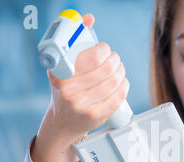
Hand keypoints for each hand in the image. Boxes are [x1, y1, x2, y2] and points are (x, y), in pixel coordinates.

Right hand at [32, 14, 129, 161]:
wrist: (64, 121)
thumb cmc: (66, 88)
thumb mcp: (64, 65)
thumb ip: (74, 39)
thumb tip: (89, 18)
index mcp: (59, 74)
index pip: (91, 57)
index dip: (103, 50)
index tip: (104, 50)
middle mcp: (68, 91)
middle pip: (107, 68)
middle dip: (115, 60)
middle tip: (114, 59)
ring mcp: (82, 105)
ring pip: (114, 81)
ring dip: (121, 71)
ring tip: (118, 70)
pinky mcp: (95, 116)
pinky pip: (118, 96)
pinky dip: (124, 86)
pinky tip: (121, 82)